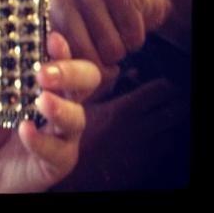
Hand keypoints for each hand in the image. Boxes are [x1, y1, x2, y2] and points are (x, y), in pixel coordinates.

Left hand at [0, 32, 100, 192]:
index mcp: (39, 76)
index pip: (58, 54)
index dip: (59, 45)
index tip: (50, 37)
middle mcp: (59, 97)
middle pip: (85, 78)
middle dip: (69, 71)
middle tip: (44, 72)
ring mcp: (61, 129)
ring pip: (78, 115)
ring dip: (61, 107)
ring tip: (41, 101)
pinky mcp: (59, 158)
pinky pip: (59, 150)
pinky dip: (42, 141)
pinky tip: (25, 131)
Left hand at [48, 0, 191, 95]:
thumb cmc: (102, 27)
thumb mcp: (80, 45)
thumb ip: (66, 66)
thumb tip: (47, 76)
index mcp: (46, 9)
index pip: (55, 52)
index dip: (68, 73)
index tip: (64, 79)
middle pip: (83, 53)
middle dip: (101, 67)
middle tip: (106, 59)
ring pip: (111, 49)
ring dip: (120, 50)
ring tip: (116, 32)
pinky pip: (132, 37)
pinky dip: (136, 39)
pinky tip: (129, 23)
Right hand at [53, 77, 189, 190]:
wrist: (75, 178)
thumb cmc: (74, 139)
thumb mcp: (83, 106)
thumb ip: (103, 88)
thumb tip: (126, 73)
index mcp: (124, 110)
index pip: (159, 91)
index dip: (166, 84)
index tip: (165, 82)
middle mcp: (140, 129)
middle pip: (175, 110)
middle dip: (178, 100)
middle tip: (174, 95)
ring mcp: (146, 149)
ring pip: (174, 131)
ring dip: (172, 121)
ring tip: (167, 114)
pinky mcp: (147, 166)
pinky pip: (165, 149)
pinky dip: (165, 139)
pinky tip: (156, 136)